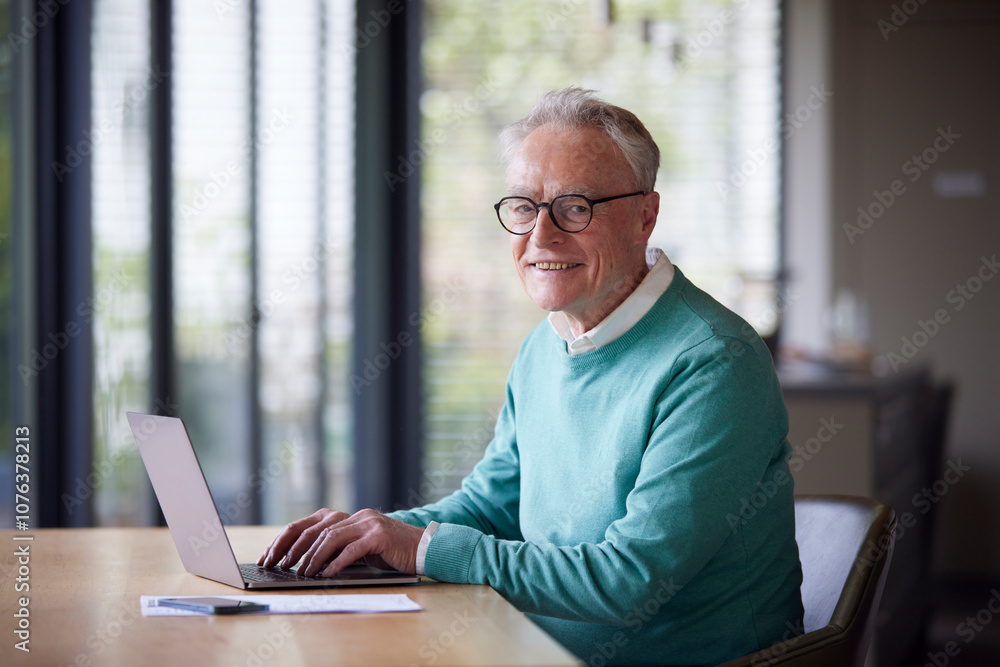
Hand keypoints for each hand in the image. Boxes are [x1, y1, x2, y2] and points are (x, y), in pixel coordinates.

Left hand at [257, 508, 423, 576]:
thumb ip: (340, 548)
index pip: (310, 524)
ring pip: (331, 538)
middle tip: (281, 566)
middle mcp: (357, 516)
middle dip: (294, 549)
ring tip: (303, 574)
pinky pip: (352, 550)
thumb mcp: (362, 548)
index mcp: (350, 517)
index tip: (272, 555)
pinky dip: (336, 563)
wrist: (424, 548)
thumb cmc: (392, 553)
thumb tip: (308, 564)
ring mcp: (369, 523)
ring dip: (313, 558)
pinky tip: (327, 575)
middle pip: (316, 530)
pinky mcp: (379, 536)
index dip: (288, 539)